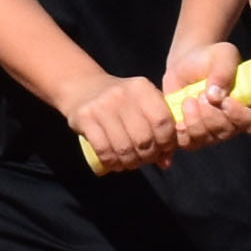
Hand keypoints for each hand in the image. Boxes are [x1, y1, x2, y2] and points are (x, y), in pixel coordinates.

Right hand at [65, 73, 180, 172]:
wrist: (83, 88)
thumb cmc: (122, 102)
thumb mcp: (143, 105)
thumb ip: (159, 129)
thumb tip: (165, 162)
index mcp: (142, 88)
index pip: (163, 121)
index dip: (167, 141)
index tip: (163, 149)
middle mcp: (122, 94)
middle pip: (144, 139)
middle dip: (149, 156)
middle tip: (146, 158)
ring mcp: (102, 106)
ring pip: (124, 148)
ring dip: (131, 162)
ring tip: (131, 162)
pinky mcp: (84, 118)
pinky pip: (104, 151)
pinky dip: (112, 163)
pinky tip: (116, 162)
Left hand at [161, 41, 250, 151]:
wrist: (186, 64)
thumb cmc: (210, 58)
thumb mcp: (222, 55)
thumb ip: (224, 70)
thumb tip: (216, 95)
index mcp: (248, 105)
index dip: (240, 116)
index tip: (225, 101)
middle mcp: (232, 123)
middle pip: (226, 131)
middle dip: (211, 115)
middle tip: (200, 95)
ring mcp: (212, 133)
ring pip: (206, 139)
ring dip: (195, 121)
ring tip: (188, 100)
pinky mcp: (192, 136)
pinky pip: (187, 142)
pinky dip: (181, 130)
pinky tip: (179, 113)